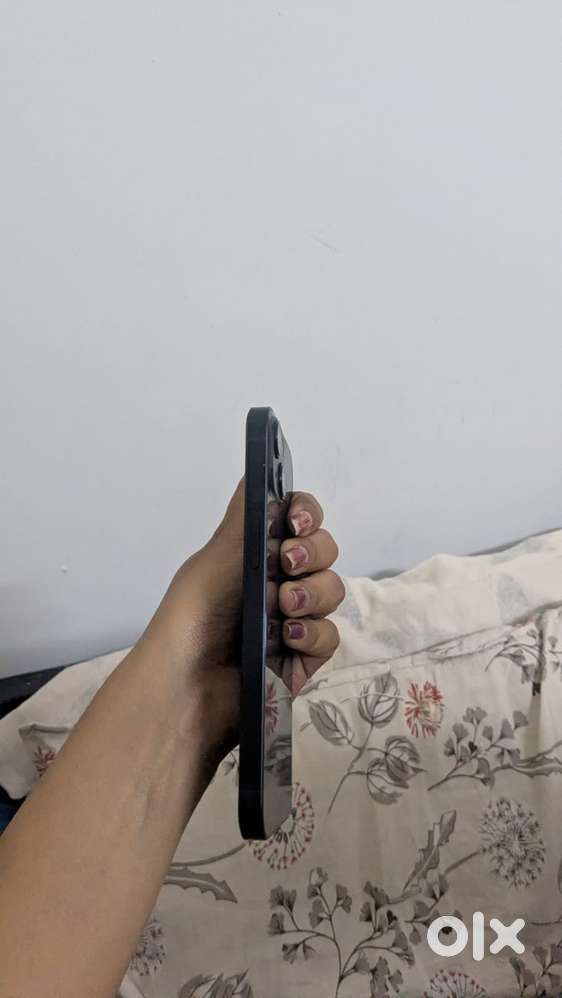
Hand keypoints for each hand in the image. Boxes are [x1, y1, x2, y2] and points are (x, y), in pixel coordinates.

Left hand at [140, 477, 343, 758]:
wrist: (188, 684)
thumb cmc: (195, 614)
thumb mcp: (217, 556)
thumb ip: (247, 516)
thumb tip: (258, 467)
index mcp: (255, 554)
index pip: (299, 520)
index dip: (307, 515)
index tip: (296, 522)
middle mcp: (279, 581)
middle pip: (324, 550)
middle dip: (313, 551)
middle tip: (288, 563)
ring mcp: (295, 620)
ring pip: (332, 590)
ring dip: (312, 593)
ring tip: (285, 607)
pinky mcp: (305, 658)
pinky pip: (330, 635)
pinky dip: (312, 633)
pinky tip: (288, 640)